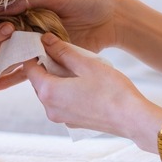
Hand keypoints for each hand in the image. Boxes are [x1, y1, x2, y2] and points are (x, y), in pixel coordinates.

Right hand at [0, 0, 123, 93]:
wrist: (109, 19)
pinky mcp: (46, 63)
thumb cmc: (84, 2)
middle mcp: (24, 33)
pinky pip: (23, 74)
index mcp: (24, 15)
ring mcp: (33, 50)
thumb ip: (29, 3)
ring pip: (3, 65)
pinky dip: (7, 81)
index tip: (4, 31)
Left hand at [24, 33, 161, 151]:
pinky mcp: (72, 123)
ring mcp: (60, 118)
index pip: (29, 68)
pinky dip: (65, 92)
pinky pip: (61, 103)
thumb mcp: (86, 64)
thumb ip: (63, 51)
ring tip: (75, 67)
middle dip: (46, 66)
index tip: (44, 44)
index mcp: (48, 92)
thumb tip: (45, 39)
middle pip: (38, 81)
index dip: (34, 54)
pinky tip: (82, 84)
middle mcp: (49, 108)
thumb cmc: (112, 90)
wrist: (133, 119)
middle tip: (62, 52)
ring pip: (50, 93)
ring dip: (56, 79)